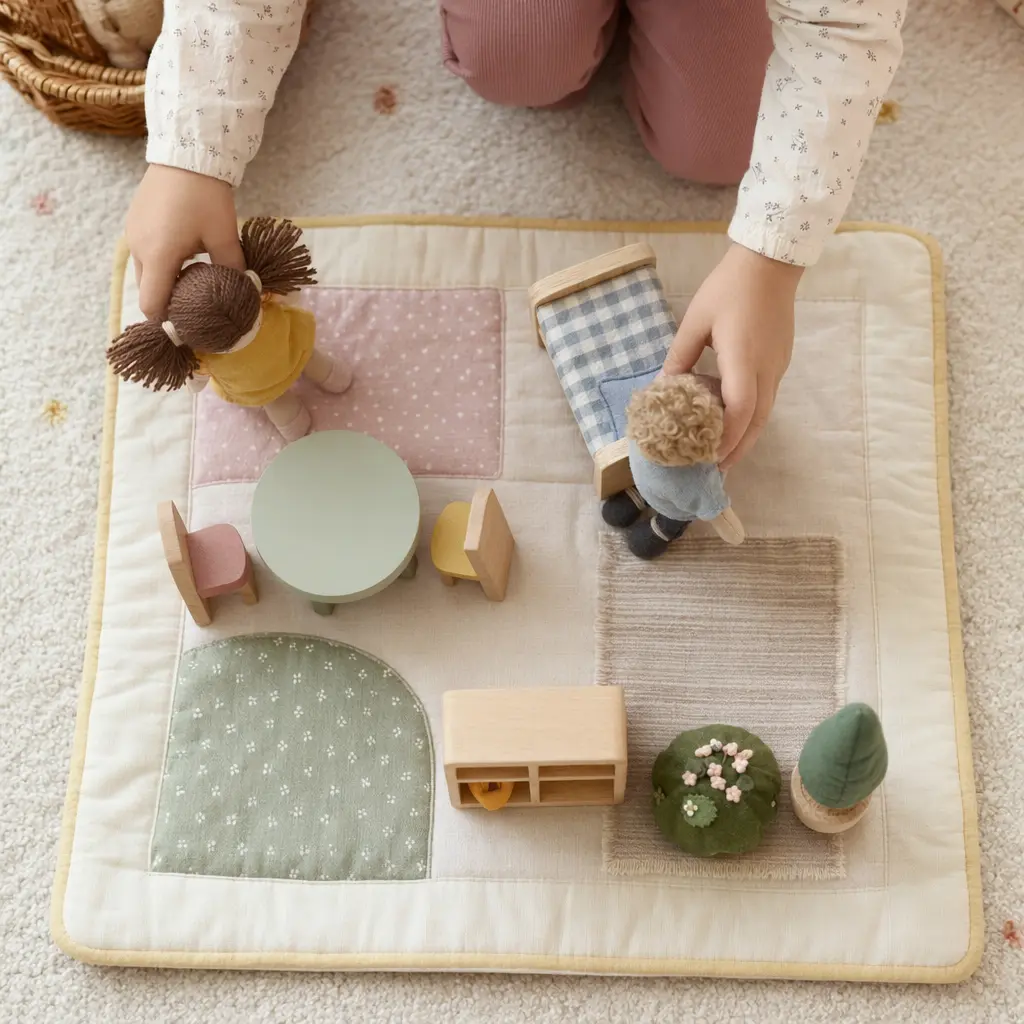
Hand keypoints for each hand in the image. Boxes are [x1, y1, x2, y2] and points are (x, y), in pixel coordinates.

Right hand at [126, 165, 244, 319]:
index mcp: (158, 256)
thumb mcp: (224, 236)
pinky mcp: (134, 223)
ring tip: (196, 280)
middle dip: (171, 304)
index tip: (190, 327)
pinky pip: (144, 255)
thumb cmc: (206, 195)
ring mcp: (132, 234)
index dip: (169, 322)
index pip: (152, 306)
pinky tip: (186, 258)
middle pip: (148, 293)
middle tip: (198, 306)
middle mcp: (138, 248)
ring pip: (146, 274)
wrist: (186, 152)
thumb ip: (233, 269)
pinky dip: (162, 265)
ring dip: (167, 283)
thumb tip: (245, 293)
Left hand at [663, 243, 802, 469]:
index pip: (740, 409)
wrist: (770, 263)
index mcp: (743, 359)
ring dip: (745, 436)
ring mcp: (777, 367)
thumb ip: (679, 357)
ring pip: (765, 413)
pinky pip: (767, 398)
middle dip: (737, 449)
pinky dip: (751, 417)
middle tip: (717, 469)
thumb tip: (663, 386)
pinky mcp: (781, 361)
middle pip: (757, 421)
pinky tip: (734, 421)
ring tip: (724, 453)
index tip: (709, 456)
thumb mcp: (694, 321)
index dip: (727, 437)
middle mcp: (766, 369)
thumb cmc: (729, 288)